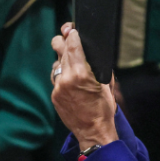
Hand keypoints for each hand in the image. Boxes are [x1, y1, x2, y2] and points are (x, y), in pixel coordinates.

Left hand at [51, 23, 118, 150]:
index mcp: (81, 73)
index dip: (72, 34)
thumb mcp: (106, 83)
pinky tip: (69, 76)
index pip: (73, 45)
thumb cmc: (104, 108)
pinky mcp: (54, 95)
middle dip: (64, 41)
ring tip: (70, 58)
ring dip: (62, 59)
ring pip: (56, 63)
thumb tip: (90, 52)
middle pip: (60, 50)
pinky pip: (56, 78)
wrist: (93, 131)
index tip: (72, 29)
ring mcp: (58, 87)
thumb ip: (96, 66)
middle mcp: (67, 78)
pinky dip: (62, 74)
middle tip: (67, 34)